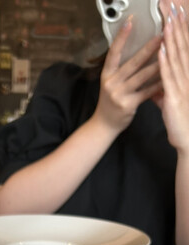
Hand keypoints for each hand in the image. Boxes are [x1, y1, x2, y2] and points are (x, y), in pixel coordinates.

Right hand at [93, 19, 161, 134]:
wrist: (104, 125)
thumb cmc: (111, 101)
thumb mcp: (111, 83)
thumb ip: (121, 69)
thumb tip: (138, 50)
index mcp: (107, 75)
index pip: (113, 52)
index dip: (121, 37)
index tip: (130, 22)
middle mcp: (111, 83)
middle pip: (132, 63)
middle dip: (148, 49)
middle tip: (161, 36)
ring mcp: (119, 95)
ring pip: (141, 77)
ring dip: (157, 64)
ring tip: (168, 53)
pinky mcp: (128, 105)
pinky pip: (147, 92)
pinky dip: (158, 84)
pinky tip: (167, 76)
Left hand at [157, 1, 188, 153]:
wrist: (186, 138)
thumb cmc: (178, 120)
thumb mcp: (167, 102)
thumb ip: (161, 91)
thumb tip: (154, 88)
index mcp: (184, 76)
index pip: (182, 48)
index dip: (180, 30)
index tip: (176, 13)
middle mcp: (186, 76)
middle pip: (182, 47)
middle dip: (177, 27)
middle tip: (174, 7)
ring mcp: (182, 85)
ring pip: (176, 57)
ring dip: (172, 38)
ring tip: (168, 21)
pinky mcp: (175, 96)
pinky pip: (169, 76)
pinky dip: (165, 61)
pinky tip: (162, 49)